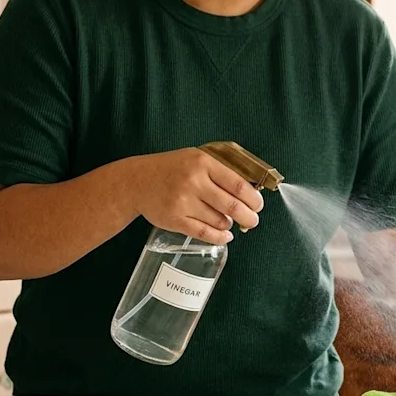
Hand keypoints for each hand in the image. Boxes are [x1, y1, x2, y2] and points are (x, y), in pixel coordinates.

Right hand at [129, 147, 264, 244]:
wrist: (137, 181)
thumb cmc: (172, 169)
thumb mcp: (196, 158)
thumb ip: (221, 170)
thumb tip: (251, 190)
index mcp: (203, 163)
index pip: (238, 184)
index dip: (254, 198)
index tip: (258, 204)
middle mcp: (194, 182)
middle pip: (233, 206)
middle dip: (249, 217)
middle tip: (252, 220)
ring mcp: (183, 202)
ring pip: (220, 221)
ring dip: (230, 224)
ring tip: (229, 221)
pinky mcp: (175, 219)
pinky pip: (204, 233)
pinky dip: (219, 237)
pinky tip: (225, 235)